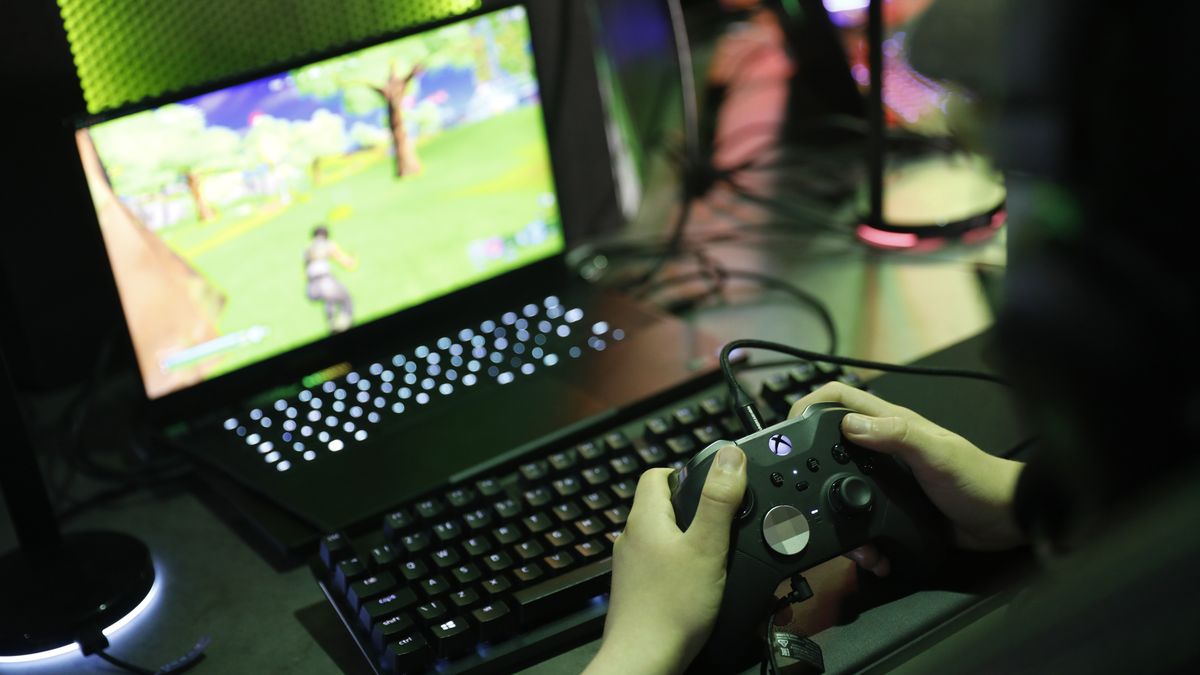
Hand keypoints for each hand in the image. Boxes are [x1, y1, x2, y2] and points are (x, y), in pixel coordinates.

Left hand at [584, 446, 747, 674]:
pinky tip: (702, 585)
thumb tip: (730, 456)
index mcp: (645, 518)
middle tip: (725, 524)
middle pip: (663, 506)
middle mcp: (632, 538)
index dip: (684, 472)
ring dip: (690, 542)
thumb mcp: (707, 546)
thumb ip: (719, 500)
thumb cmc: (671, 608)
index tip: (712, 485)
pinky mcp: (638, 591)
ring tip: (719, 556)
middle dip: (695, 510)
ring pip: (664, 539)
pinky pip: (662, 567)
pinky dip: (682, 569)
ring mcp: (632, 566)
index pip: (656, 474)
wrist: (643, 660)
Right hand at [790, 382, 1025, 574]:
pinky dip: (857, 538)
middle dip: (807, 461)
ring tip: (832, 532)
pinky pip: (860, 519)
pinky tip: (865, 552)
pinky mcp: (890, 509)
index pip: (838, 398)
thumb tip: (848, 425)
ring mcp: (884, 479)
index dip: (809, 404)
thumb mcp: (936, 452)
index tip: (788, 428)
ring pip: (839, 485)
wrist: (1005, 522)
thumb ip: (897, 435)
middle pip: (828, 442)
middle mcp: (881, 447)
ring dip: (830, 510)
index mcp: (889, 423)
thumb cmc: (976, 478)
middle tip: (793, 485)